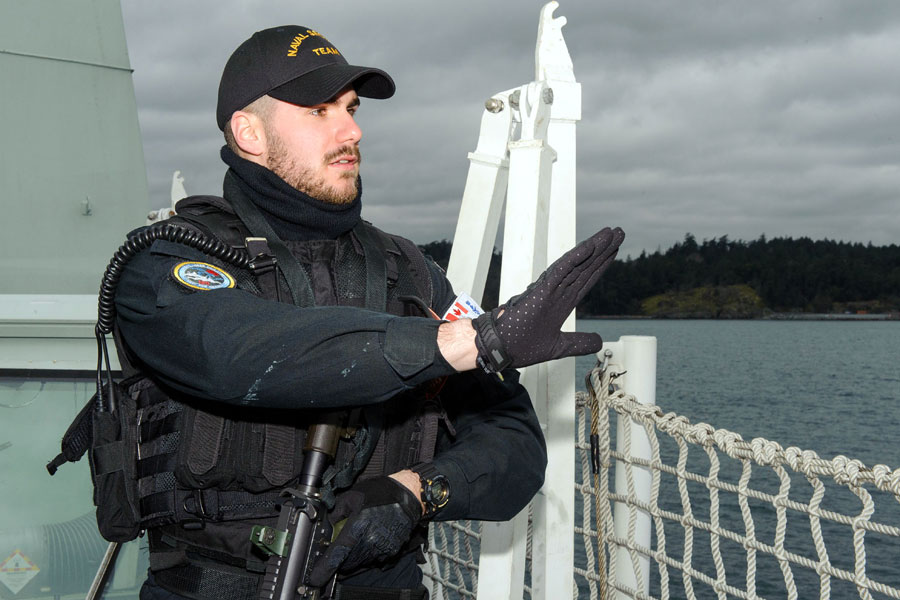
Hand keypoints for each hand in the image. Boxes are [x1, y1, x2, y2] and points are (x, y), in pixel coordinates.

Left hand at [308, 476, 421, 586]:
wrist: (408, 494)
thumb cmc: (381, 492)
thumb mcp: (352, 495)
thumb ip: (336, 511)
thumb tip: (330, 523)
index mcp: (357, 528)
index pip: (336, 555)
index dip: (324, 569)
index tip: (316, 578)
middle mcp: (369, 542)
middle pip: (347, 562)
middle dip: (341, 559)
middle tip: (340, 548)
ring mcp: (381, 548)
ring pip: (361, 562)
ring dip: (355, 556)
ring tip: (359, 538)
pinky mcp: (392, 551)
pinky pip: (375, 559)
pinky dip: (369, 554)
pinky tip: (371, 539)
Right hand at [472, 227, 624, 371]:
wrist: (500, 350)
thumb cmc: (521, 346)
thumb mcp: (559, 346)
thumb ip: (579, 342)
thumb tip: (600, 342)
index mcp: (562, 303)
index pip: (586, 279)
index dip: (601, 264)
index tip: (614, 250)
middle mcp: (558, 292)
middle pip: (585, 266)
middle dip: (603, 250)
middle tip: (618, 232)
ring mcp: (550, 289)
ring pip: (575, 264)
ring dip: (593, 248)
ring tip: (610, 233)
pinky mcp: (540, 291)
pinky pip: (560, 271)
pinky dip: (574, 259)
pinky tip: (588, 247)